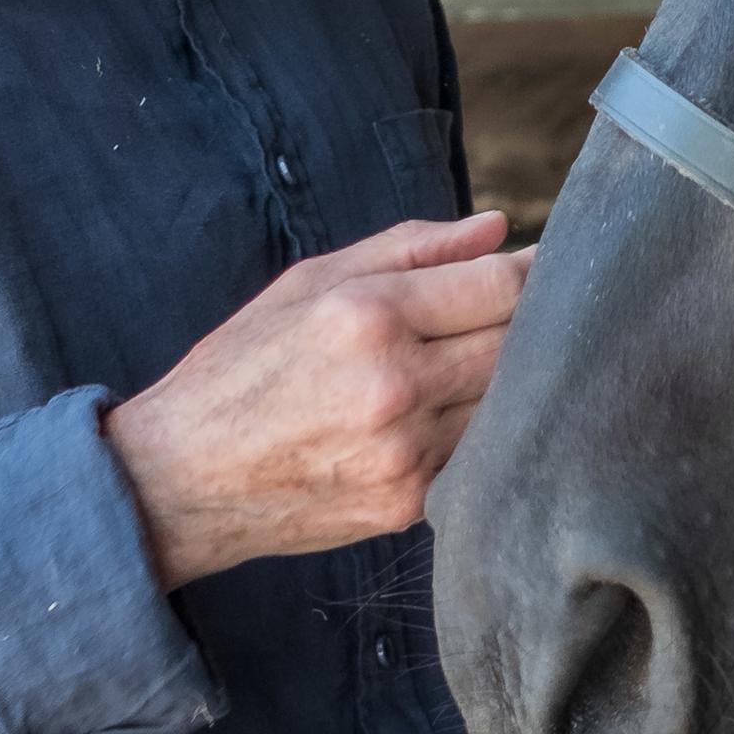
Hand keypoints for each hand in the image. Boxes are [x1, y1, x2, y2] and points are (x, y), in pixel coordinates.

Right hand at [102, 212, 532, 588]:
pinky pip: (475, 453)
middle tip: (534, 309)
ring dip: (509, 380)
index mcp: (367, 316)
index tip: (555, 262)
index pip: (499, 286)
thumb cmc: (240, 370)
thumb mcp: (308, 283)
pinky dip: (477, 430)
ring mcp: (405, 452)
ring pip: (506, 402)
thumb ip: (410, 249)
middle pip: (518, 344)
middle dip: (531, 322)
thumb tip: (497, 229)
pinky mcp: (408, 504)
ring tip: (476, 361)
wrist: (178, 480)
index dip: (538, 271)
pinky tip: (448, 414)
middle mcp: (394, 386)